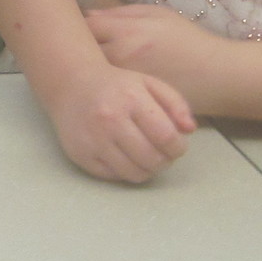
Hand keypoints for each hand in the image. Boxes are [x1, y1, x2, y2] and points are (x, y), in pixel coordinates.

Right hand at [39, 60, 195, 183]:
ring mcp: (93, 140)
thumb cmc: (117, 85)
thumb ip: (176, 104)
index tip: (178, 146)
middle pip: (151, 159)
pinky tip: (128, 158)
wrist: (71, 84)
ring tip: (148, 158)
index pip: (166, 137)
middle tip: (164, 155)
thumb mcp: (149, 84)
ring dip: (148, 170)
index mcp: (131, 99)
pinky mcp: (80, 155)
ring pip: (134, 173)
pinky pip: (114, 176)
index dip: (178, 148)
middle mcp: (110, 120)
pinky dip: (126, 172)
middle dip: (165, 161)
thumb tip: (190, 131)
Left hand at [85, 1, 228, 92]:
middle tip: (77, 46)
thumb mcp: (159, 15)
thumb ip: (121, 13)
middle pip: (81, 52)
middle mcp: (120, 59)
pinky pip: (104, 91)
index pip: (86, 26)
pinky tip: (102, 82)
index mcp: (128, 33)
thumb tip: (88, 14)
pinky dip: (99, 85)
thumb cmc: (188, 40)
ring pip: (89, 75)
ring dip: (86, 68)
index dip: (80, 25)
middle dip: (78, 48)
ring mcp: (122, 84)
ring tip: (89, 64)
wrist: (215, 76)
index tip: (82, 26)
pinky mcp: (128, 102)